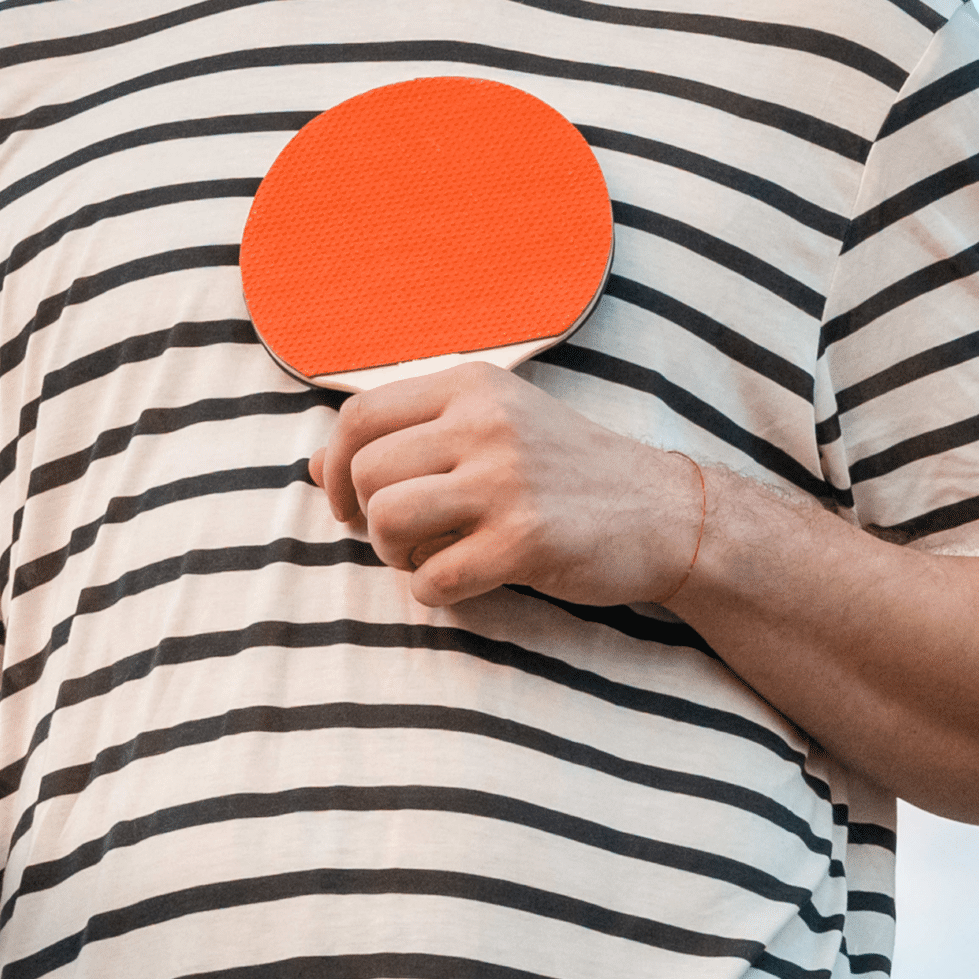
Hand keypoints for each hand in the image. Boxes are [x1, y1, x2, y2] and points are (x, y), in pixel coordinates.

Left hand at [308, 362, 699, 607]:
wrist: (667, 512)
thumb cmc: (564, 472)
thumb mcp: (489, 430)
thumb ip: (405, 439)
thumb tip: (311, 465)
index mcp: (472, 386)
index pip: (358, 416)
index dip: (334, 466)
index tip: (345, 502)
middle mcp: (487, 424)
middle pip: (367, 473)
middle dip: (367, 517)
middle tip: (402, 537)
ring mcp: (507, 481)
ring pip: (387, 520)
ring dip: (393, 553)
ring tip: (426, 556)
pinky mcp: (525, 540)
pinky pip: (432, 578)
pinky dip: (431, 591)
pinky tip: (460, 581)